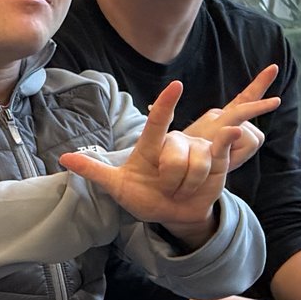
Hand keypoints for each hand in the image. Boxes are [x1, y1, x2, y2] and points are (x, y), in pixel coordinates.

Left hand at [57, 67, 280, 240]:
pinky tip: (236, 131)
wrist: (171, 212)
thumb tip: (63, 160)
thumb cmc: (142, 196)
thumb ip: (94, 171)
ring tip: (182, 189)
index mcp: (151, 145)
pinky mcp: (217, 158)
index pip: (158, 123)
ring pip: (198, 165)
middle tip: (166, 188)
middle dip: (171, 181)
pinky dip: (231, 140)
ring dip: (188, 186)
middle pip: (176, 158)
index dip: (165, 106)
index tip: (175, 87)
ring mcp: (197, 149)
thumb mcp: (116, 187)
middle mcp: (176, 143)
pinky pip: (223, 149)